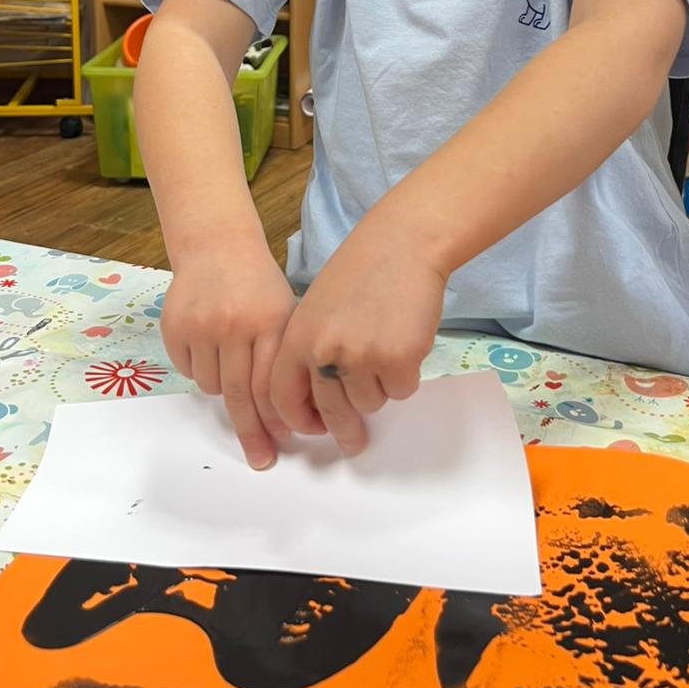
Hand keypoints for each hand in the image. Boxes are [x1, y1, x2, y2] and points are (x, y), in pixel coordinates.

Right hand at [160, 241, 297, 469]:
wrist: (216, 246)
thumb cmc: (258, 285)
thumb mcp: (284, 312)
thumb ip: (284, 358)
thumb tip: (292, 415)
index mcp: (268, 321)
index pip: (270, 385)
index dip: (276, 419)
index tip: (283, 441)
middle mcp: (233, 325)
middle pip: (239, 395)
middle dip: (252, 433)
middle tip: (261, 458)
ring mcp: (200, 326)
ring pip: (211, 387)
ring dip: (224, 389)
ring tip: (232, 360)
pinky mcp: (173, 328)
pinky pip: (189, 371)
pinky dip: (201, 370)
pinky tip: (210, 346)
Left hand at [269, 222, 445, 456]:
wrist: (401, 243)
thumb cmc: (361, 270)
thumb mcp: (317, 307)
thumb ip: (310, 348)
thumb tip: (318, 397)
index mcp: (297, 337)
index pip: (283, 397)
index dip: (297, 421)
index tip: (312, 430)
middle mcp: (324, 352)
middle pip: (330, 412)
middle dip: (344, 432)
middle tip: (353, 443)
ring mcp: (361, 357)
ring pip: (370, 403)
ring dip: (380, 387)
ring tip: (385, 345)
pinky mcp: (398, 359)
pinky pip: (401, 390)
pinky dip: (405, 375)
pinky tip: (404, 340)